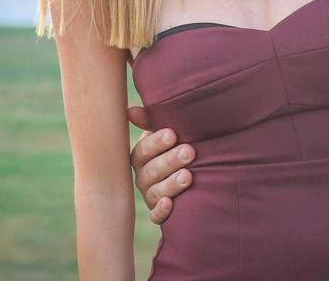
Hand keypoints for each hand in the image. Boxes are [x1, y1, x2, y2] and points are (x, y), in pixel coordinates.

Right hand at [128, 106, 194, 224]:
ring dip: (170, 184)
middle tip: (189, 152)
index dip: (155, 143)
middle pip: (150, 172)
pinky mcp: (160, 213)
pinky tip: (170, 203)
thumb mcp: (168, 131)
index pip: (142, 151)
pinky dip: (161, 211)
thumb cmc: (179, 144)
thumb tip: (131, 111)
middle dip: (170, 161)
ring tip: (188, 175)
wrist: (197, 166)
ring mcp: (151, 196)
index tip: (172, 134)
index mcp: (142, 157)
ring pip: (154, 192)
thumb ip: (151, 121)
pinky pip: (156, 216)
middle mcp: (143, 177)